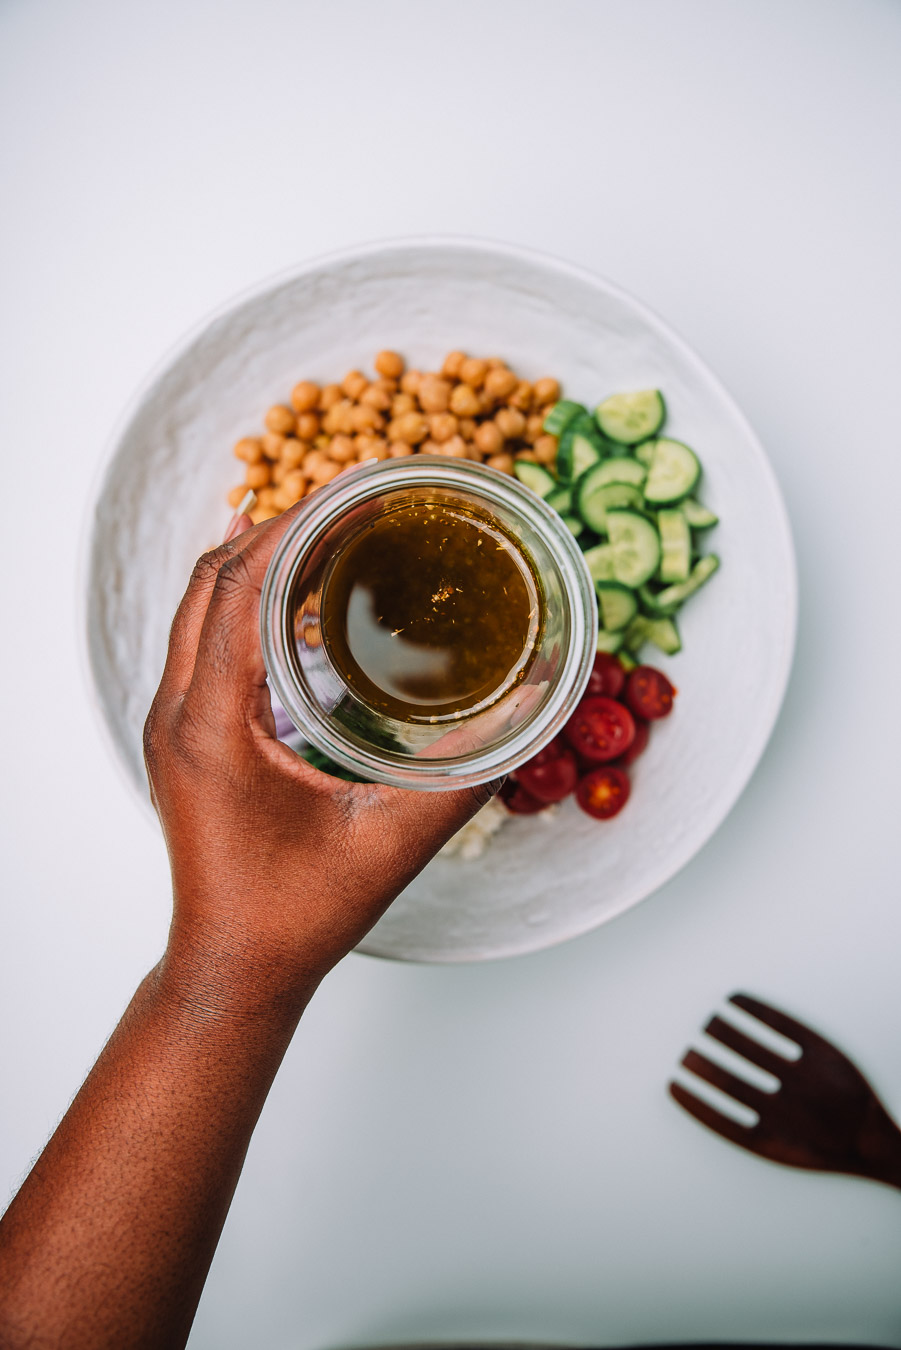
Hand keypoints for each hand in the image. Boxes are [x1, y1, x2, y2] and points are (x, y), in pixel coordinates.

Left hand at [144, 505, 497, 1012]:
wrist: (234, 971)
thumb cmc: (296, 917)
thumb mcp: (391, 843)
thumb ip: (466, 775)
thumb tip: (532, 709)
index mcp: (210, 725)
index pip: (238, 585)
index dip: (294, 523)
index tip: (354, 485)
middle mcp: (177, 712)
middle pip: (212, 578)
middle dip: (281, 524)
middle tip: (357, 495)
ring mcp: (174, 723)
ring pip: (202, 604)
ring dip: (262, 557)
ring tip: (336, 529)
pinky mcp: (188, 736)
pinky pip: (206, 637)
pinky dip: (249, 597)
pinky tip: (302, 596)